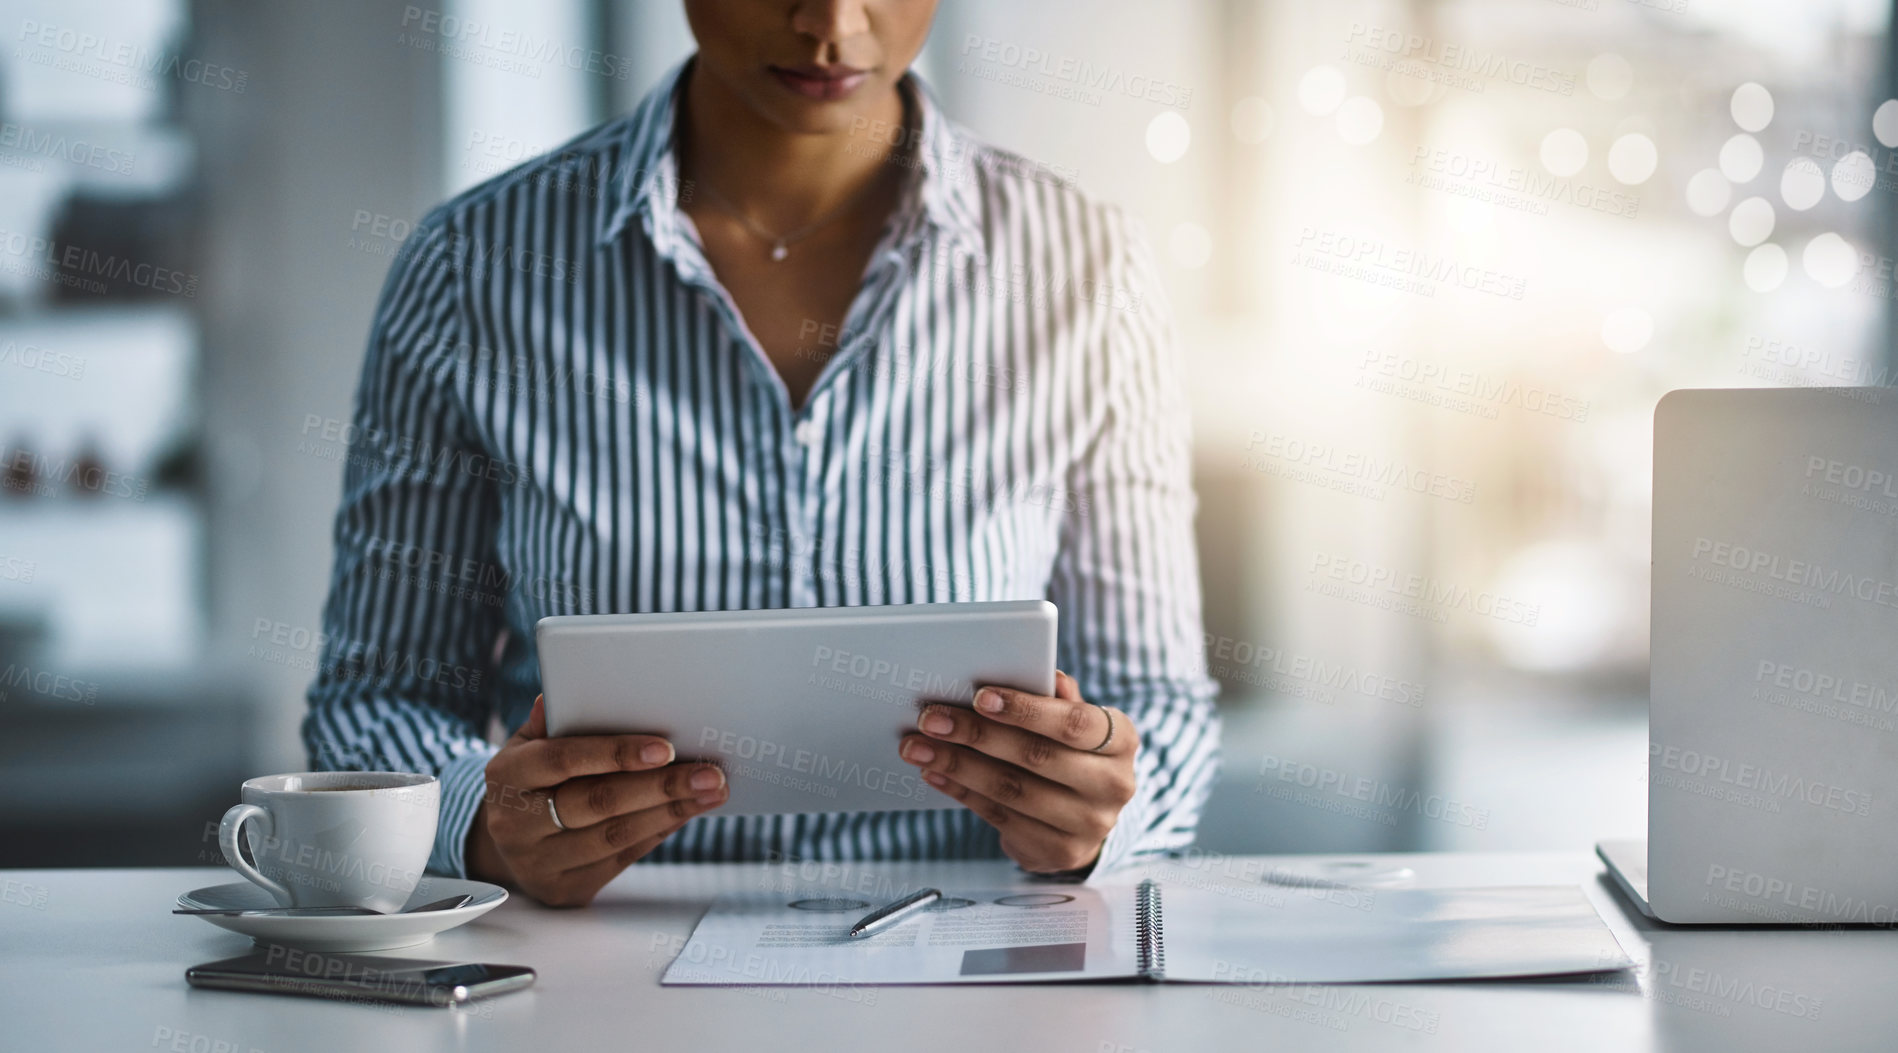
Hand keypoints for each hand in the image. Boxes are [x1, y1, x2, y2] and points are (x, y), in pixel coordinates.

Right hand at [466, 695, 727, 906]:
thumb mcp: (527, 746)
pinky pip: (622, 859)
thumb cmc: (530, 781)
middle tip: (709, 773)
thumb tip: (557, 697)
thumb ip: (550, 724)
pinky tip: (687, 812)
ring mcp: (539, 862)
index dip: (615, 753)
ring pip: (615, 835)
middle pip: (598, 802)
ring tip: (711, 792)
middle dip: (661, 786)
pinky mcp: (564, 889)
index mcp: (508, 776)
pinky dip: (659, 833)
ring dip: (671, 812)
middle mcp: (517, 823)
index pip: (563, 759)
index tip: (665, 747)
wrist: (504, 847)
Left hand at [898, 671, 1137, 873]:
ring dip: (957, 765)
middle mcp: (1114, 785)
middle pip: (1037, 757)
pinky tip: (934, 772)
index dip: (1026, 710)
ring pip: (1012, 790)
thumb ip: (1057, 698)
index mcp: (1122, 740)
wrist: (1085, 819)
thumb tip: (1045, 674)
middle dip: (976, 735)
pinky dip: (962, 791)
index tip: (978, 696)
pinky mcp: (1059, 851)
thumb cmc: (1072, 752)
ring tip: (917, 746)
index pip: (1074, 722)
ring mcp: (1089, 825)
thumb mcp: (1075, 722)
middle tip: (931, 718)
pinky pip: (1000, 817)